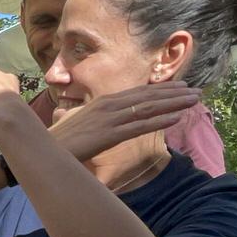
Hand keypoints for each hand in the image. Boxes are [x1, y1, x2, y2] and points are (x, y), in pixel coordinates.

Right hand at [47, 83, 200, 161]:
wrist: (40, 148)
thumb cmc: (56, 140)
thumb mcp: (75, 124)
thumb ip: (84, 119)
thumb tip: (81, 115)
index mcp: (103, 103)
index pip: (138, 94)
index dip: (160, 90)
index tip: (180, 89)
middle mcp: (109, 105)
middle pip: (148, 96)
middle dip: (174, 93)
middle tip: (197, 91)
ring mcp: (110, 119)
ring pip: (148, 108)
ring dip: (173, 103)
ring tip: (194, 100)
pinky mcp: (109, 134)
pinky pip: (139, 126)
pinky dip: (159, 121)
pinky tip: (176, 118)